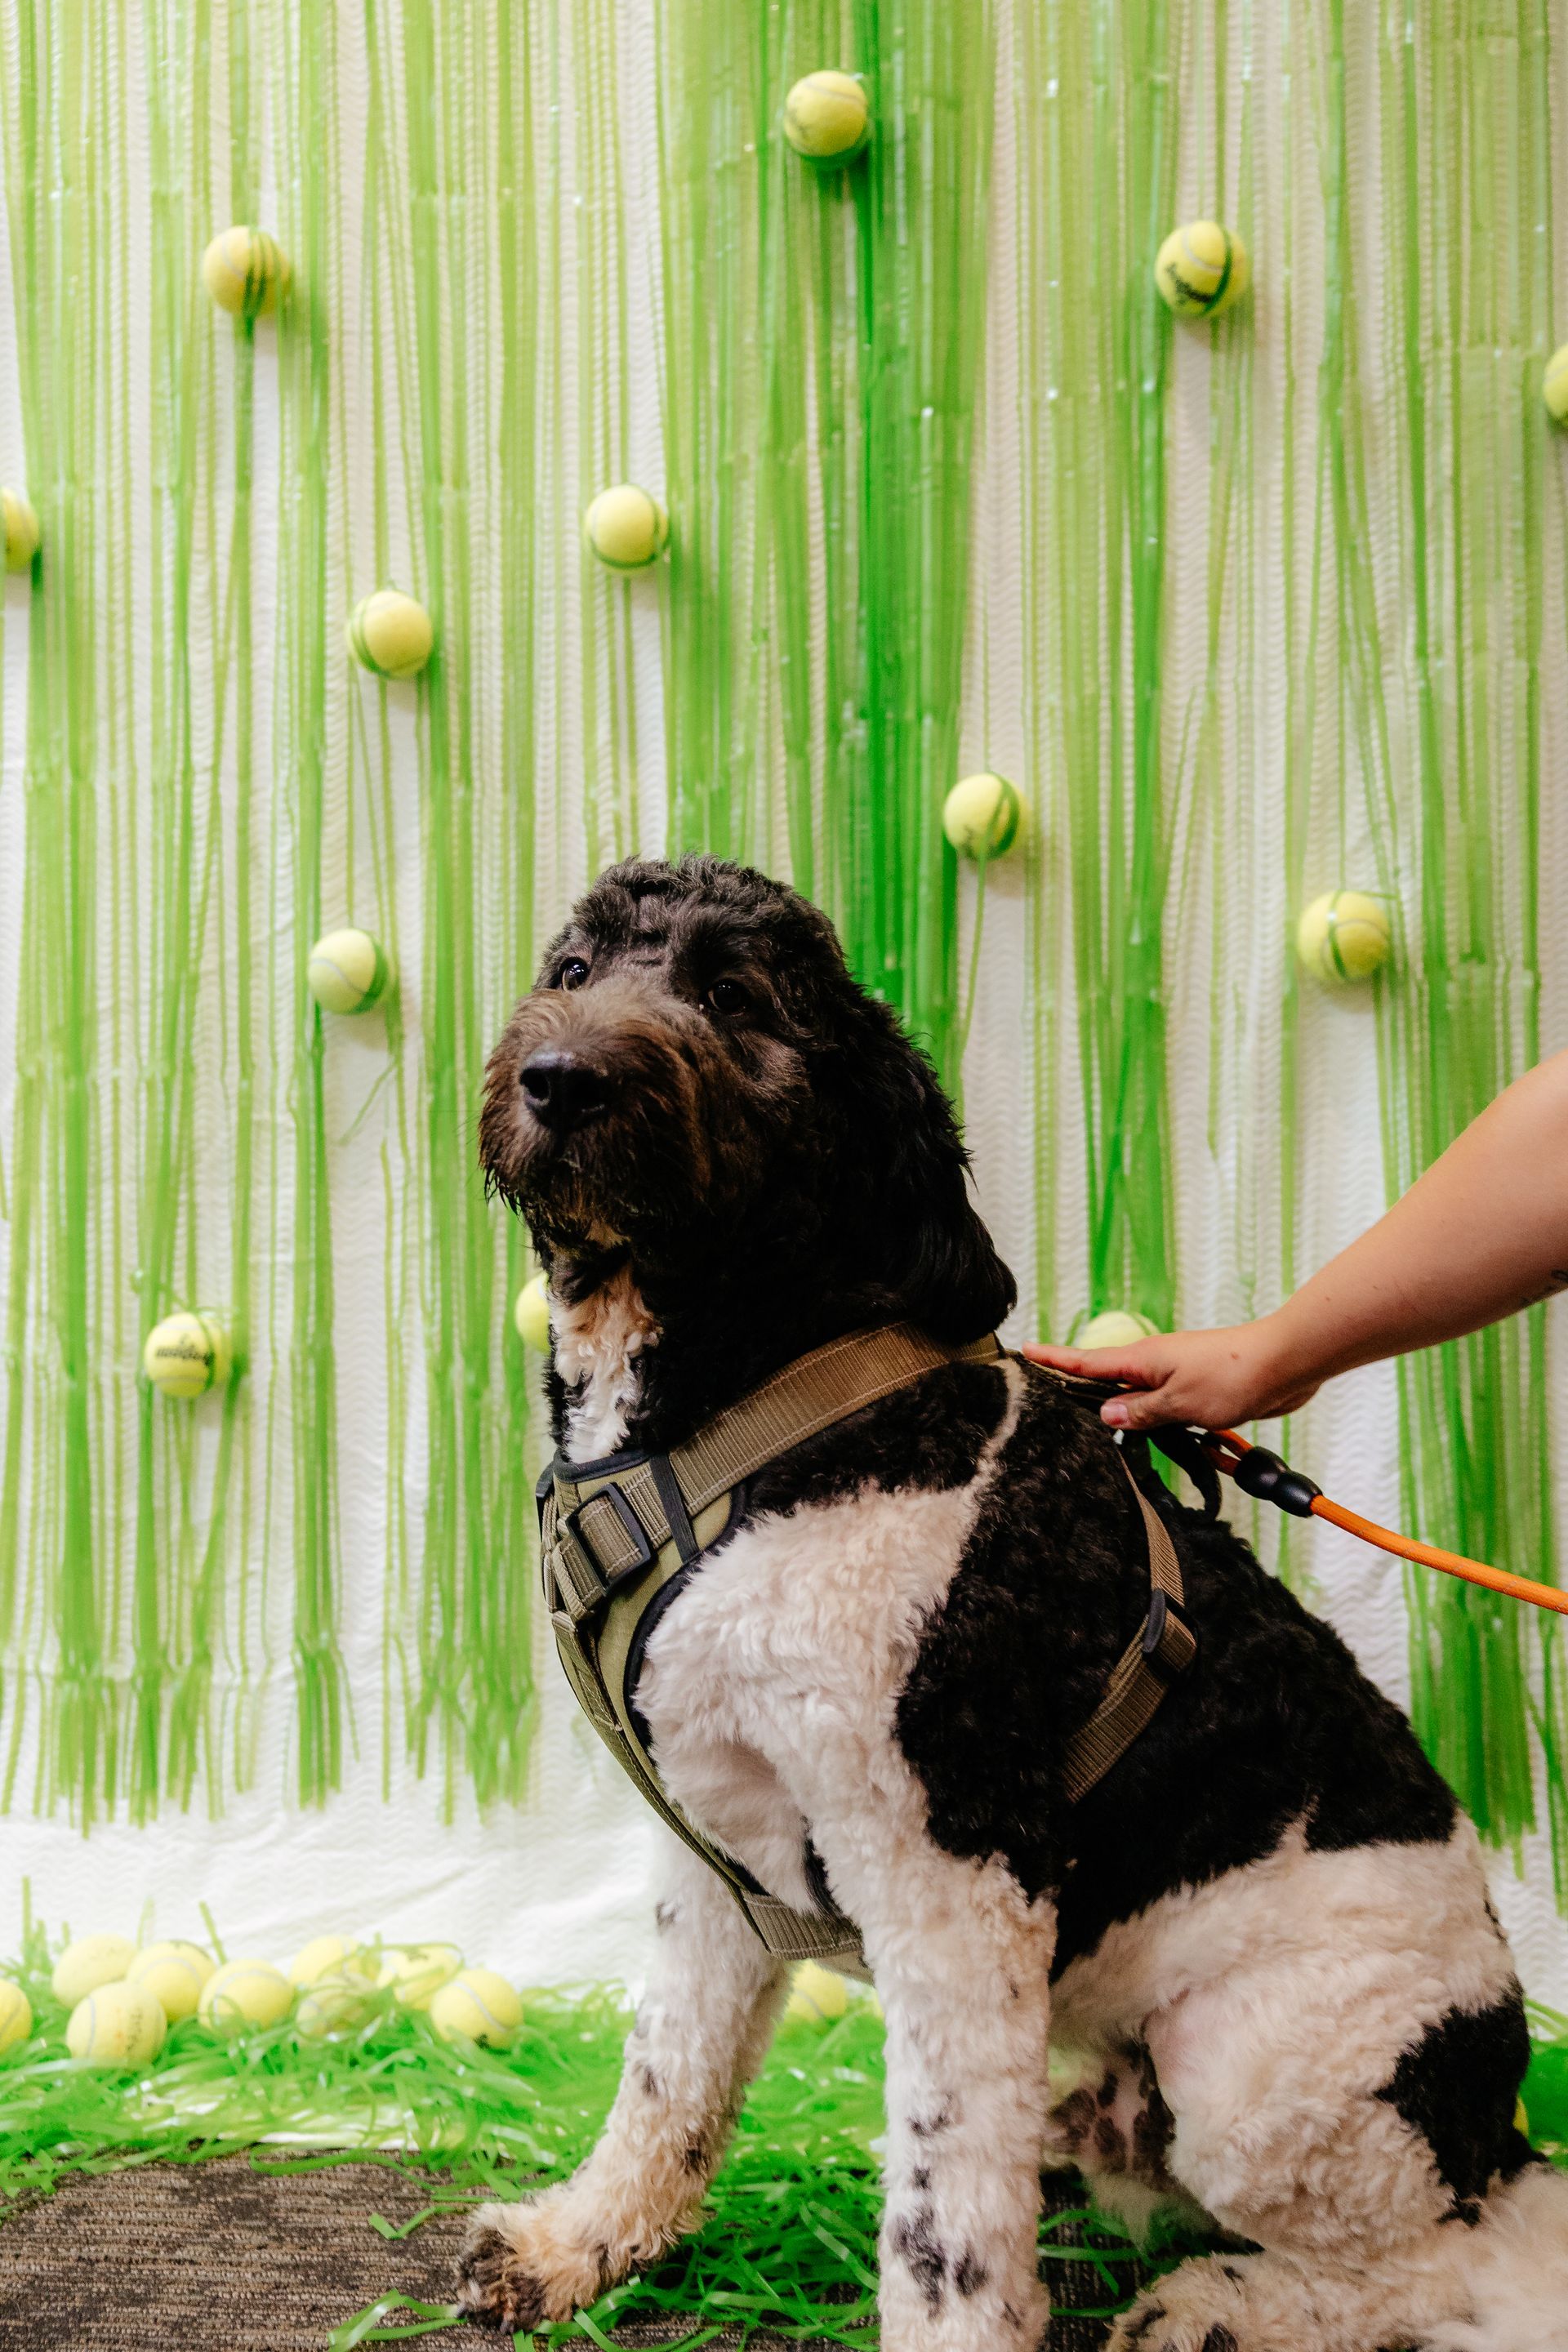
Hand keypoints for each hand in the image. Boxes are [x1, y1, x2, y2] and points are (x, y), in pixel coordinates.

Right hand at [1022, 1320, 1321, 1432]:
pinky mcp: (1197, 1390)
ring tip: (1097, 1430)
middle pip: (1107, 1380)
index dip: (1054, 1359)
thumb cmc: (1234, 1374)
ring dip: (1124, 1414)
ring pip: (1137, 1398)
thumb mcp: (1180, 1401)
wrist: (1285, 1363)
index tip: (1024, 1351)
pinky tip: (1155, 1436)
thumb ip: (1142, 1411)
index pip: (1086, 1361)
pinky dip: (1155, 1420)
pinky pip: (1164, 1406)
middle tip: (1046, 1397)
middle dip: (1079, 1390)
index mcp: (1142, 1360)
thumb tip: (1104, 1413)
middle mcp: (1154, 1365)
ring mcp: (1175, 1376)